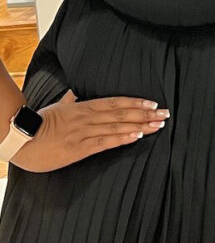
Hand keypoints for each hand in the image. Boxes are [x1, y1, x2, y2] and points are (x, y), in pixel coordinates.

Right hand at [11, 91, 169, 171]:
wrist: (20, 138)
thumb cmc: (36, 123)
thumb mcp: (55, 108)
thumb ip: (68, 101)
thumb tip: (74, 93)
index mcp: (83, 107)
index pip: (115, 102)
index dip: (135, 102)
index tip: (152, 103)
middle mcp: (87, 118)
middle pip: (122, 114)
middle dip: (145, 114)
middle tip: (165, 114)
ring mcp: (84, 132)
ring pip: (117, 127)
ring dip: (140, 125)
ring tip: (158, 125)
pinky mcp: (79, 148)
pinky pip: (104, 142)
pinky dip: (122, 138)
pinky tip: (137, 136)